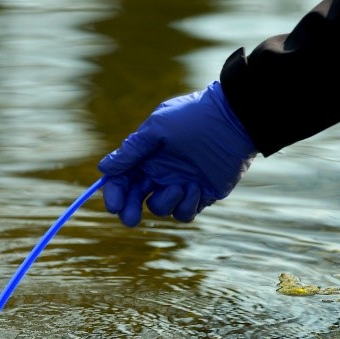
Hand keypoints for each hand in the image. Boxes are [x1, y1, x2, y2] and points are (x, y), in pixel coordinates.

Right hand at [97, 81, 256, 226]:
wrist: (235, 121)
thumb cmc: (194, 118)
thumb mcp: (158, 129)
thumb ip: (132, 150)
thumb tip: (104, 168)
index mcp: (146, 157)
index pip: (122, 180)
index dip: (114, 193)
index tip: (113, 205)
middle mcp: (160, 173)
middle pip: (135, 200)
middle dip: (130, 211)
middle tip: (130, 219)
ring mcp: (179, 186)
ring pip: (160, 209)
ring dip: (166, 201)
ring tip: (182, 185)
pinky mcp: (200, 196)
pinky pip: (184, 212)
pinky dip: (186, 204)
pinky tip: (196, 187)